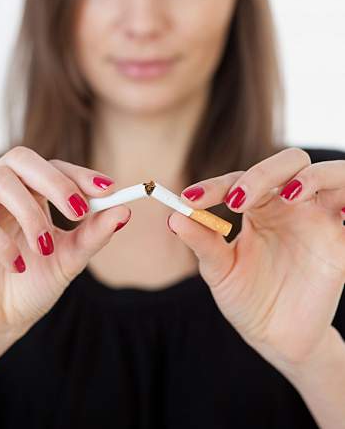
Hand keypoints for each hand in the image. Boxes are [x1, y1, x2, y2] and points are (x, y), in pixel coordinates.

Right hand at [0, 146, 129, 347]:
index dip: (78, 173)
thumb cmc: (32, 285)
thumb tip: (124, 210)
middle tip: (77, 211)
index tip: (107, 190)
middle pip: (20, 158)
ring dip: (29, 213)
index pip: (51, 166)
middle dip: (54, 181)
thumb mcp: (69, 260)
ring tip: (44, 248)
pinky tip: (17, 266)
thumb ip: (93, 234)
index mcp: (27, 192)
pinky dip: (0, 240)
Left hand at [168, 147, 344, 371]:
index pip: (239, 180)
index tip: (189, 200)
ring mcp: (318, 218)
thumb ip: (202, 242)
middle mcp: (290, 204)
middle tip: (237, 201)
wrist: (278, 339)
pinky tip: (340, 209)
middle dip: (264, 173)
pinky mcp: (340, 241)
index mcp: (258, 205)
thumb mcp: (220, 272)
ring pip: (329, 174)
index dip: (214, 186)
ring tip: (291, 194)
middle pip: (289, 162)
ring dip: (313, 177)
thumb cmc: (247, 298)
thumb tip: (174, 217)